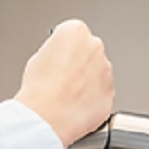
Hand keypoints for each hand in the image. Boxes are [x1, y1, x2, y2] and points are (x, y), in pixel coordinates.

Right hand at [13, 19, 114, 146]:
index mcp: (76, 31)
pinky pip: (102, 93)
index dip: (63, 48)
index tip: (59, 57)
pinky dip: (92, 99)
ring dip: (87, 81)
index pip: (73, 33)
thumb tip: (59, 60)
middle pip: (88, 52)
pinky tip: (75, 106)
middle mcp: (95, 47)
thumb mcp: (38, 58)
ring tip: (67, 95)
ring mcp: (106, 70)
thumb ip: (55, 52)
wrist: (47, 116)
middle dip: (79, 63)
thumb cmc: (40, 88)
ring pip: (97, 73)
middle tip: (62, 78)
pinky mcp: (110, 92)